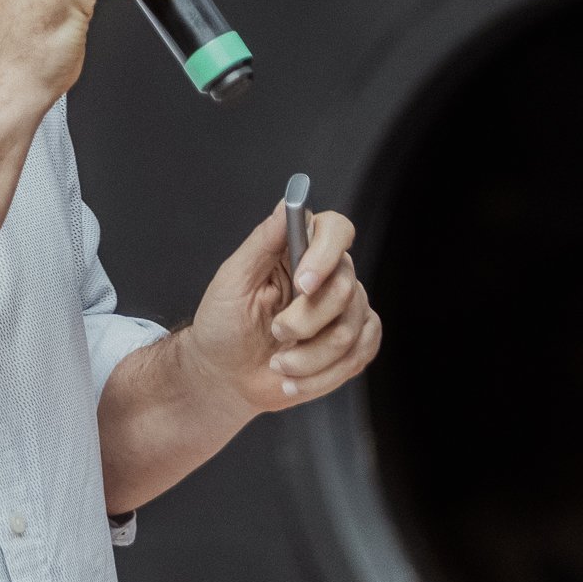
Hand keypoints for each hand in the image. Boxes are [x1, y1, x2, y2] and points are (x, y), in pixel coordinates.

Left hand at [180, 199, 382, 416]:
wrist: (226, 377)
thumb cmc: (223, 325)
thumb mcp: (233, 280)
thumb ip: (263, 241)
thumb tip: (288, 203)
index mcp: (299, 250)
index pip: (336, 230)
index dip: (326, 254)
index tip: (303, 283)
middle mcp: (328, 276)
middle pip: (346, 286)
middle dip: (305, 321)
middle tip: (276, 331)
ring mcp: (344, 311)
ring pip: (350, 330)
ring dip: (308, 357)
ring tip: (279, 363)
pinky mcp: (353, 344)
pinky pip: (359, 354)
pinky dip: (322, 375)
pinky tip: (296, 378)